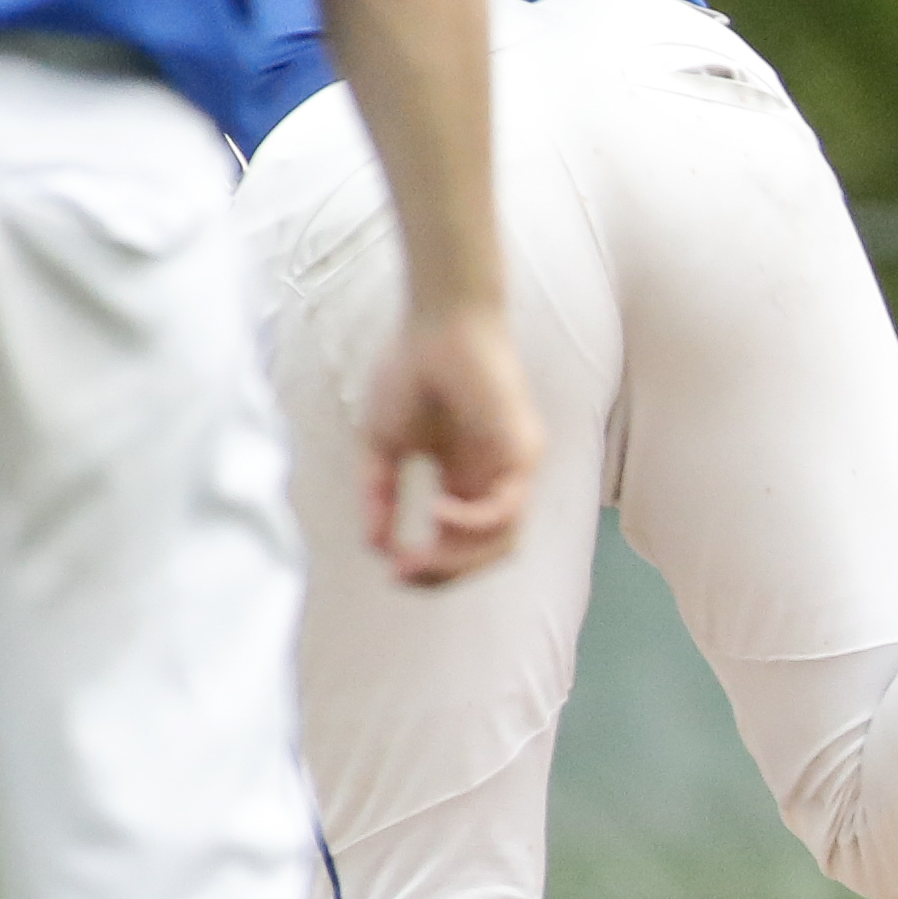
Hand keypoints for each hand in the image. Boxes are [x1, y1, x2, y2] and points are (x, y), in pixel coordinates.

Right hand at [359, 307, 541, 585]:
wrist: (437, 324)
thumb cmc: (411, 374)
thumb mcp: (383, 448)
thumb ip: (379, 496)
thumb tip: (374, 547)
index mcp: (464, 483)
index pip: (457, 548)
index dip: (427, 570)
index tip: (390, 572)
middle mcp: (493, 483)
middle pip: (483, 555)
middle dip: (442, 574)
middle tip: (403, 575)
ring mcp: (512, 471)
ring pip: (502, 542)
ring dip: (458, 558)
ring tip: (417, 555)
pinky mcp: (523, 452)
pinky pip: (506, 507)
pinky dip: (472, 519)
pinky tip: (436, 510)